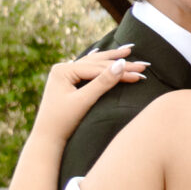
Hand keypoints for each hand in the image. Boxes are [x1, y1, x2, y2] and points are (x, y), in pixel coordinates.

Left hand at [33, 47, 147, 142]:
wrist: (47, 138)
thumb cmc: (64, 121)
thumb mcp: (84, 101)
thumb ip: (103, 82)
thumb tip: (121, 64)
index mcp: (63, 70)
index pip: (98, 69)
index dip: (121, 71)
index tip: (142, 73)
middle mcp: (62, 68)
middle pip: (97, 64)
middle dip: (120, 63)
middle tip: (143, 63)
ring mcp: (63, 74)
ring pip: (93, 64)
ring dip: (111, 59)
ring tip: (127, 51)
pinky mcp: (66, 82)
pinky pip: (86, 69)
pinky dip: (96, 63)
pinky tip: (99, 53)